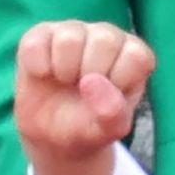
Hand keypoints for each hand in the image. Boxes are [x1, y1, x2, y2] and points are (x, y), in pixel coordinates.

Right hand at [13, 20, 155, 174]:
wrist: (54, 140)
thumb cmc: (88, 133)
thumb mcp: (106, 133)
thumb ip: (112, 114)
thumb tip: (95, 84)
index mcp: (133, 60)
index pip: (137, 54)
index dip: (119, 80)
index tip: (106, 101)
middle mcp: (108, 41)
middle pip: (105, 39)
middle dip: (90, 74)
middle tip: (81, 94)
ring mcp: (76, 34)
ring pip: (71, 34)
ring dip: (63, 68)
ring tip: (62, 85)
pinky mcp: (43, 35)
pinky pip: (38, 37)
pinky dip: (37, 61)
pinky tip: (42, 76)